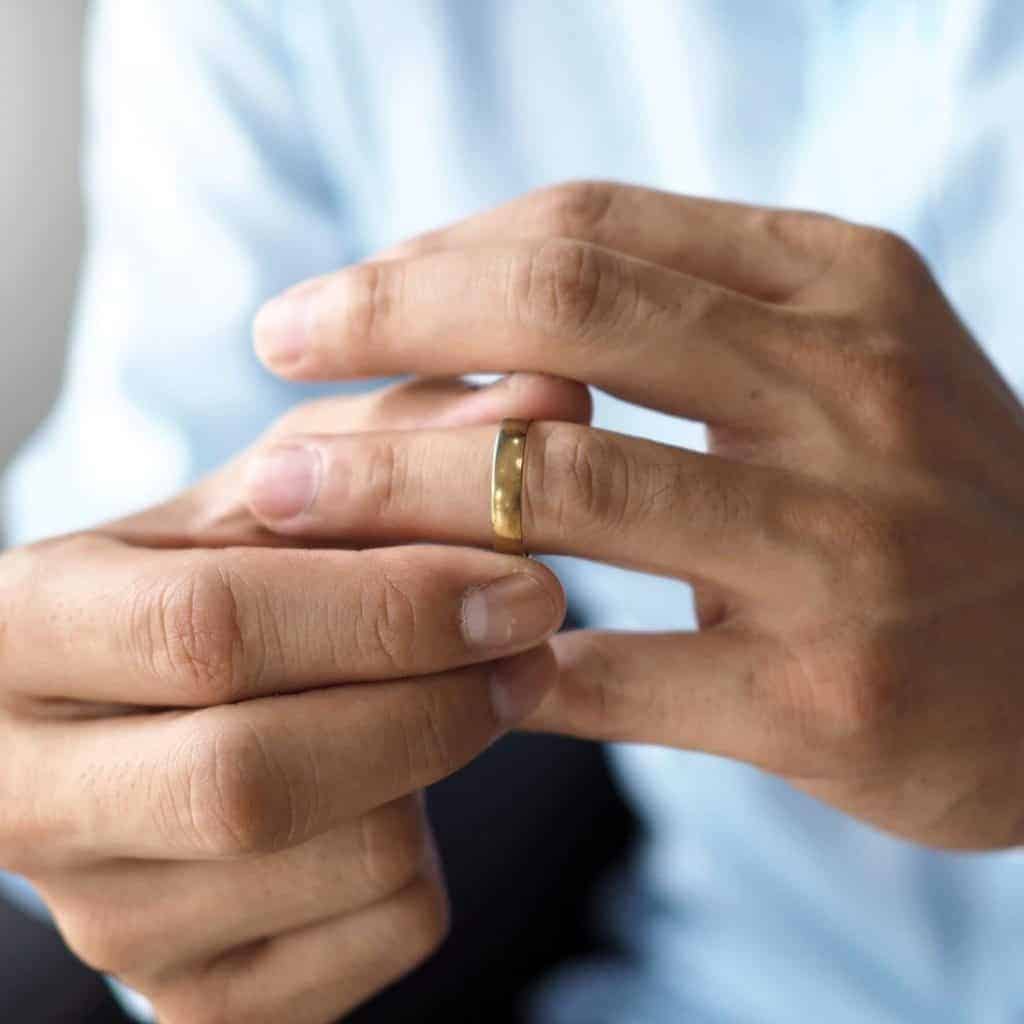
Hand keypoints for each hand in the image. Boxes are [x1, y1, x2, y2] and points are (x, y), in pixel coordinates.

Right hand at [0, 374, 585, 1023]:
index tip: (526, 582)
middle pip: (255, 776)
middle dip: (434, 705)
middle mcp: (27, 791)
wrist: (144, 719)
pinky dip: (432, 859)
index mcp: (24, 629)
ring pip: (342, 865)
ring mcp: (107, 917)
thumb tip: (559, 392)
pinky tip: (395, 796)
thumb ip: (405, 440)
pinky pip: (378, 937)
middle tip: (532, 639)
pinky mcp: (199, 998)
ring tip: (453, 698)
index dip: (391, 608)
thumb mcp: (283, 493)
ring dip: (443, 771)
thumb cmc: (221, 581)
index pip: (209, 627)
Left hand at [252, 181, 1023, 850]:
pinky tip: (422, 654)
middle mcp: (853, 397)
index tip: (334, 298)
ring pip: (560, 487)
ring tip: (283, 495)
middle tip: (273, 348)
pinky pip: (612, 670)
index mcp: (843, 289)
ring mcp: (844, 553)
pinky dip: (495, 656)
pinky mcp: (827, 700)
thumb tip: (473, 307)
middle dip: (384, 324)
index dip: (433, 254)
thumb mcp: (843, 362)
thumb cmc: (930, 497)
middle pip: (559, 314)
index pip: (590, 229)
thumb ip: (688, 318)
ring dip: (391, 490)